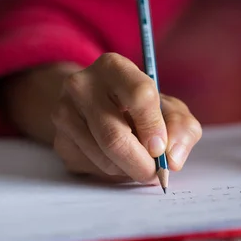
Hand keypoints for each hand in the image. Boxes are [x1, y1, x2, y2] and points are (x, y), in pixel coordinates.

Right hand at [51, 52, 201, 182]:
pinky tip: (116, 157)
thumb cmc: (140, 106)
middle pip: (114, 136)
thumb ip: (181, 128)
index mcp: (114, 67)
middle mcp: (82, 85)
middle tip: (154, 173)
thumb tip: (172, 159)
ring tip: (137, 159)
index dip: (153, 127)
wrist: (97, 104)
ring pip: (103, 157)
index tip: (160, 148)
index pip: (139, 95)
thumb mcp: (168, 108)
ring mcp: (64, 113)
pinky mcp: (60, 140)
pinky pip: (92, 167)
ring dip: (127, 169)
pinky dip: (112, 171)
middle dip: (140, 163)